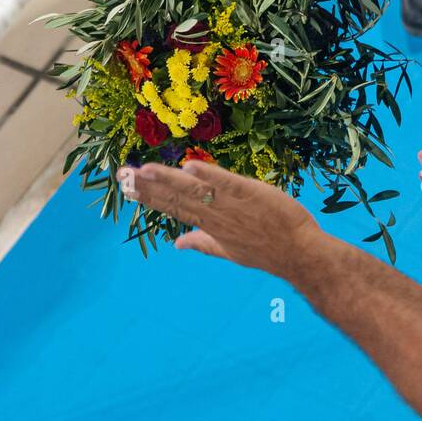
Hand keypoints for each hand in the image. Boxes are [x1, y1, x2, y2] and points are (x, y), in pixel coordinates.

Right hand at [116, 159, 318, 273]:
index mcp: (209, 225)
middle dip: (148, 187)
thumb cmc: (267, 249)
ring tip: (144, 170)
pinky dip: (209, 176)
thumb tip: (177, 243)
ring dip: (168, 180)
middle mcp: (215, 216)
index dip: (149, 197)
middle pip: (176, 198)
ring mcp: (232, 206)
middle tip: (122, 174)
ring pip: (195, 191)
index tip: (126, 186)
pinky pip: (227, 184)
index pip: (173, 208)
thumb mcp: (229, 250)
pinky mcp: (251, 194)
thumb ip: (202, 243)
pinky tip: (189, 167)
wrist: (299, 254)